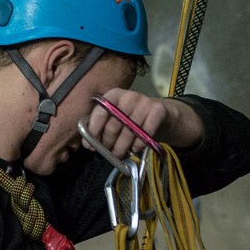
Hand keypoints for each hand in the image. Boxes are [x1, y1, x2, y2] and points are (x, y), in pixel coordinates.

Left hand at [83, 89, 202, 157]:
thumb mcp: (116, 118)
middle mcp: (129, 96)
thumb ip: (101, 127)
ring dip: (122, 148)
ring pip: (128, 132)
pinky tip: (134, 149)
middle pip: (113, 125)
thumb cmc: (132, 119)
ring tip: (119, 154)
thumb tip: (88, 144)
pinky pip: (145, 133)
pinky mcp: (158, 110)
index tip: (91, 145)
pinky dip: (138, 145)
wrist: (161, 115)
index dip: (94, 131)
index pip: (100, 113)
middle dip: (108, 143)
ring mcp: (144, 102)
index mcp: (113, 95)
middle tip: (108, 152)